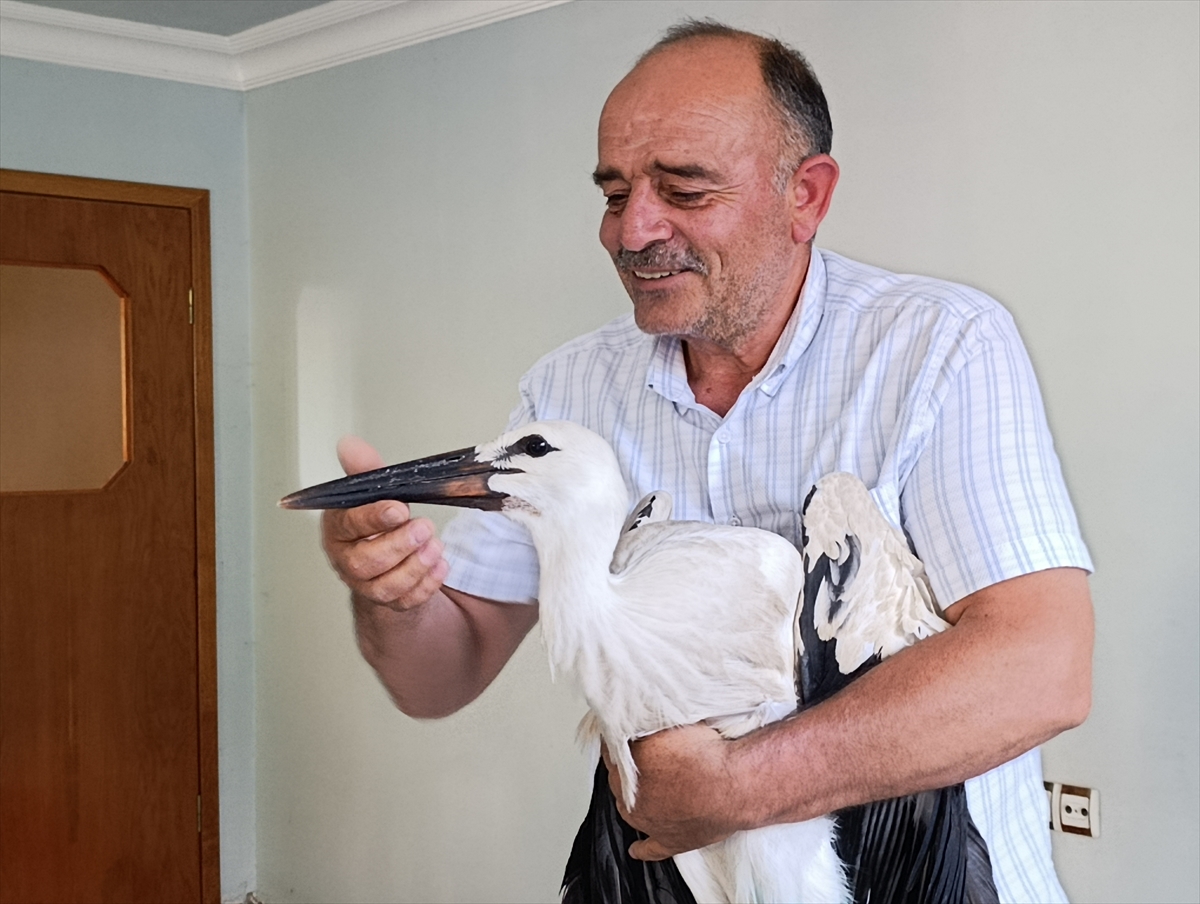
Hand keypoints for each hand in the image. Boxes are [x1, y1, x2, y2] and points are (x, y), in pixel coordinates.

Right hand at [321, 435, 448, 609]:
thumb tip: (349, 445)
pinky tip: (440, 565)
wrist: (387, 556)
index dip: (374, 518)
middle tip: (424, 528)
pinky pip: (407, 601)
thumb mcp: (373, 491)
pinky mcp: (390, 602)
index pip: (349, 525)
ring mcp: (367, 585)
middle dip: (398, 545)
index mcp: (338, 530)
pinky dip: (427, 584)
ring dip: (415, 567)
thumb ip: (366, 470)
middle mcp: (348, 561)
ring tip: (435, 546)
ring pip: (385, 587)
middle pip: (364, 563)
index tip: (399, 509)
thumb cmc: (377, 522)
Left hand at [604, 724, 746, 859]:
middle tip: (648, 757)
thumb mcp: (668, 723)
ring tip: (648, 788)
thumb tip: (634, 720)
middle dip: (629, 768)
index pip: (614, 750)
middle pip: (620, 779)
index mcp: (628, 767)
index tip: (629, 736)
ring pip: (629, 809)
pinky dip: (642, 849)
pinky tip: (636, 849)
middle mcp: (632, 797)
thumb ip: (646, 724)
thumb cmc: (704, 753)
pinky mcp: (671, 841)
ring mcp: (649, 822)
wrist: (732, 783)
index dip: (622, 741)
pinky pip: (650, 849)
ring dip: (634, 799)